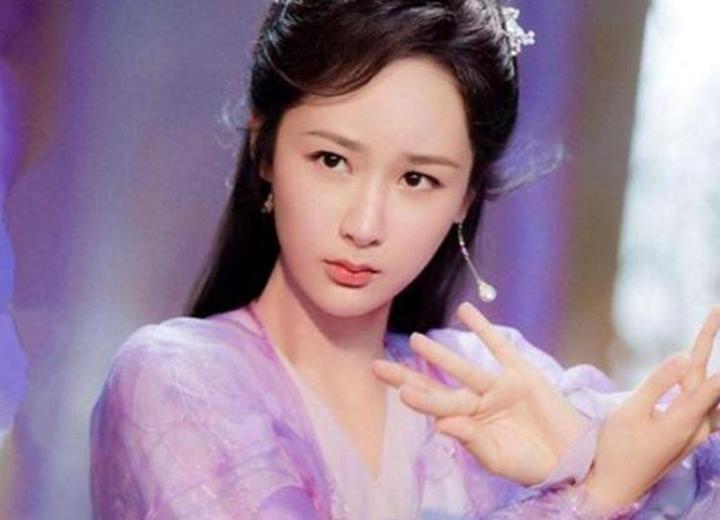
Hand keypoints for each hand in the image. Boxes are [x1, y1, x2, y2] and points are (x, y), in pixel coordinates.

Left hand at [372, 301, 586, 485]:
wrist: (574, 458)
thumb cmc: (533, 465)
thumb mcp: (501, 459)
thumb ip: (473, 441)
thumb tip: (441, 425)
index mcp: (469, 425)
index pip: (435, 408)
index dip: (417, 397)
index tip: (398, 389)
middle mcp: (478, 403)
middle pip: (437, 385)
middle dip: (407, 376)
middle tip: (376, 366)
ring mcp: (498, 386)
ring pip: (462, 366)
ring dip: (438, 354)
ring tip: (415, 339)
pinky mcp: (521, 373)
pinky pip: (498, 346)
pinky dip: (483, 329)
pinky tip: (465, 311)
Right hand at [581, 306, 719, 512]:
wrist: (615, 488)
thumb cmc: (616, 449)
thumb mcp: (630, 412)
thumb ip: (658, 382)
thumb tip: (683, 356)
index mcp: (685, 418)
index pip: (711, 376)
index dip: (711, 342)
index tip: (717, 313)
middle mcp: (697, 426)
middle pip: (709, 379)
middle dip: (709, 344)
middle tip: (716, 311)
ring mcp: (694, 435)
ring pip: (710, 393)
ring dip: (711, 368)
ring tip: (709, 335)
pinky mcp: (686, 437)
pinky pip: (704, 406)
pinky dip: (706, 386)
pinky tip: (699, 377)